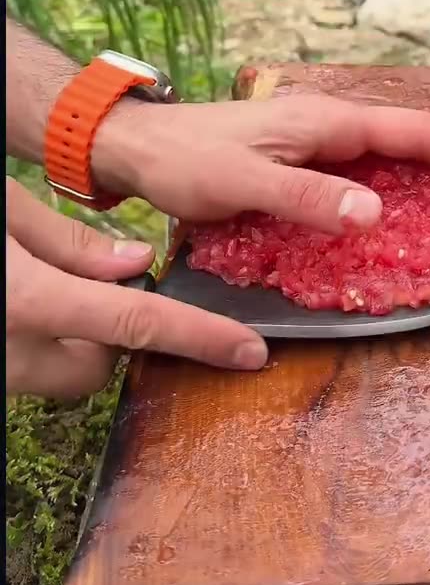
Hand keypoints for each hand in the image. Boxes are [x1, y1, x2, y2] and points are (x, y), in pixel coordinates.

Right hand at [6, 179, 266, 399]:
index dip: (201, 337)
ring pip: (60, 374)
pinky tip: (16, 304)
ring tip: (35, 288)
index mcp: (28, 302)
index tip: (250, 351)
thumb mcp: (2, 210)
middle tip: (85, 285)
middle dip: (109, 334)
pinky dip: (34, 344)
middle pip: (97, 367)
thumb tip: (137, 262)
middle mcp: (15, 355)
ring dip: (67, 341)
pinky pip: (29, 370)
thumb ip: (69, 240)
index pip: (137, 323)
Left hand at [94, 93, 429, 231]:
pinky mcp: (306, 156)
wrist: (138, 146)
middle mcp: (331, 123)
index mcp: (327, 122)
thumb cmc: (188, 160)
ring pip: (397, 151)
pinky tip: (416, 202)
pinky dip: (407, 180)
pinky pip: (371, 165)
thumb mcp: (243, 184)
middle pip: (417, 138)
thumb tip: (376, 215)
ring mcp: (319, 138)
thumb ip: (307, 198)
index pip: (415, 134)